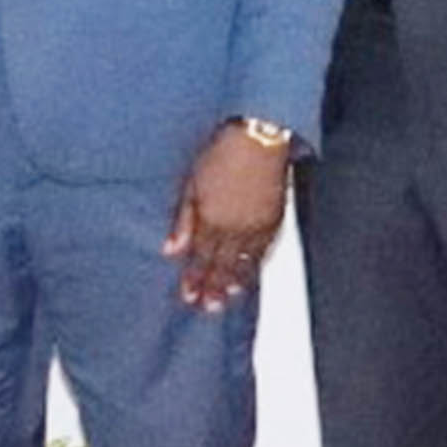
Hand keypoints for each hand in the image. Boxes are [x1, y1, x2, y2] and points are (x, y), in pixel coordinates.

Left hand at [163, 126, 294, 310]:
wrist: (258, 138)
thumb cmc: (220, 154)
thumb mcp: (191, 185)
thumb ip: (182, 221)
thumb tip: (171, 250)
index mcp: (211, 220)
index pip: (200, 258)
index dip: (194, 279)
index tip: (188, 295)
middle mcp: (235, 229)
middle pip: (222, 265)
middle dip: (213, 288)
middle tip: (208, 308)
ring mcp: (257, 226)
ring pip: (245, 262)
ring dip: (235, 282)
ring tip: (228, 299)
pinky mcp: (275, 218)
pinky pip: (265, 250)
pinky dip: (256, 265)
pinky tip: (252, 273)